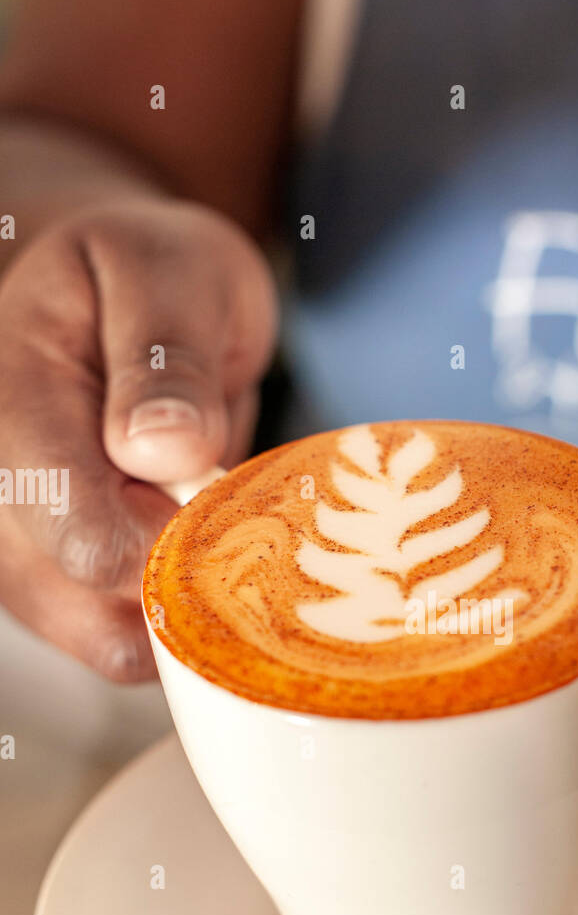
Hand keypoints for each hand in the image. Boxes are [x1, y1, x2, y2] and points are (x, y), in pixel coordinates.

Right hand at [0, 197, 276, 679]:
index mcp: (11, 398)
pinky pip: (124, 641)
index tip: (210, 500)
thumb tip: (164, 447)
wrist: (121, 299)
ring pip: (104, 640)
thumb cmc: (147, 277)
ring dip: (178, 605)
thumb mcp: (170, 273)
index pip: (71, 524)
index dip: (161, 541)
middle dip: (175, 577)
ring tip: (209, 520)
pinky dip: (176, 617)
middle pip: (82, 602)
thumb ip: (165, 354)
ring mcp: (19, 544)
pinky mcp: (56, 581)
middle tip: (220, 505)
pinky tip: (200, 556)